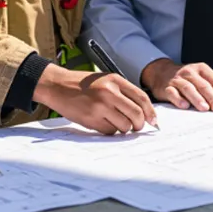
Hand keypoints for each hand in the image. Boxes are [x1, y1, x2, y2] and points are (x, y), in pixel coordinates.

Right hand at [34, 65, 157, 134]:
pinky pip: (110, 131)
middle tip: (135, 126)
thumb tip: (143, 112)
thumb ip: (123, 92)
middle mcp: (109, 92)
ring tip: (114, 122)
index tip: (153, 121)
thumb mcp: (105, 80)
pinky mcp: (92, 118)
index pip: (142, 98)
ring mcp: (100, 106)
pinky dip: (110, 130)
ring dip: (123, 128)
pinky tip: (101, 122)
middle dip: (139, 124)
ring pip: (125, 126)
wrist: (58, 86)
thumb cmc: (83, 84)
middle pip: (136, 114)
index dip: (150, 112)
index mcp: (115, 80)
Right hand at [141, 58, 212, 111]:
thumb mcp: (204, 79)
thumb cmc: (187, 79)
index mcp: (201, 69)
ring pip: (188, 88)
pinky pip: (172, 93)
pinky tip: (184, 106)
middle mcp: (190, 72)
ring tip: (204, 108)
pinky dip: (178, 99)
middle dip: (212, 97)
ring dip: (197, 98)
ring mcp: (177, 79)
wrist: (161, 73)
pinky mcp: (167, 87)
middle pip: (203, 84)